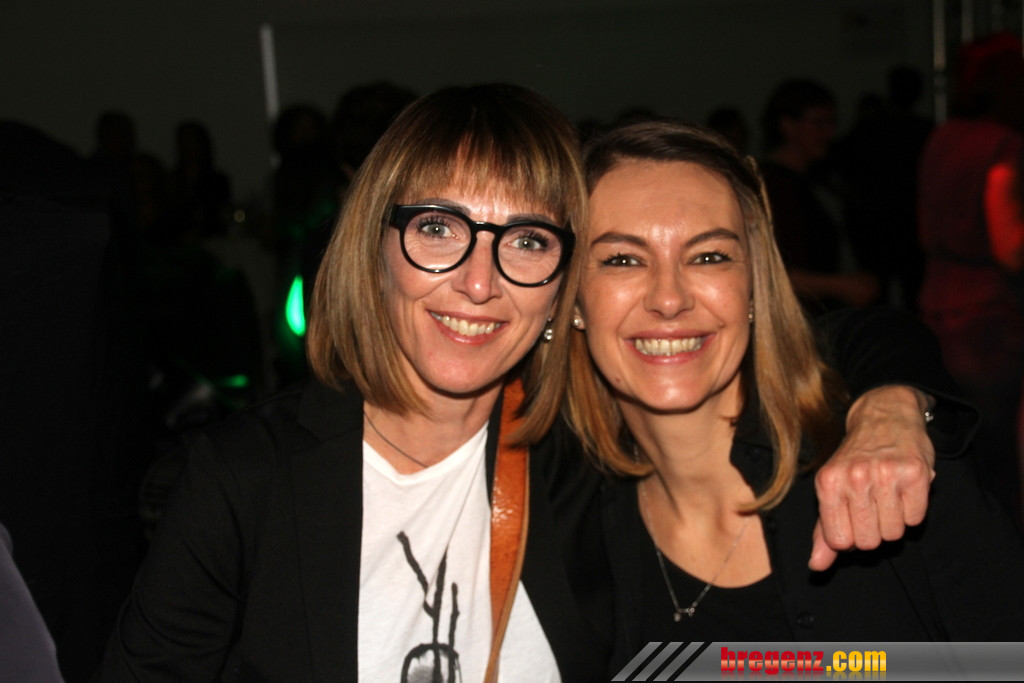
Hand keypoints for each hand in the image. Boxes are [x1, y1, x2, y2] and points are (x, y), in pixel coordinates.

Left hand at [809, 385, 934, 570]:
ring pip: (894, 533)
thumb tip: (816, 567)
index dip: (851, 537)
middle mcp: (855, 477)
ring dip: (894, 522)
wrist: (883, 417)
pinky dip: (913, 511)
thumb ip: (823, 531)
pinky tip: (904, 491)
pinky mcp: (915, 472)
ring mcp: (886, 473)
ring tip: (888, 497)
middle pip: (869, 542)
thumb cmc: (854, 460)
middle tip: (873, 507)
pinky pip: (916, 518)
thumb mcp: (831, 490)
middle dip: (873, 532)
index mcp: (828, 483)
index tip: (853, 520)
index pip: (840, 542)